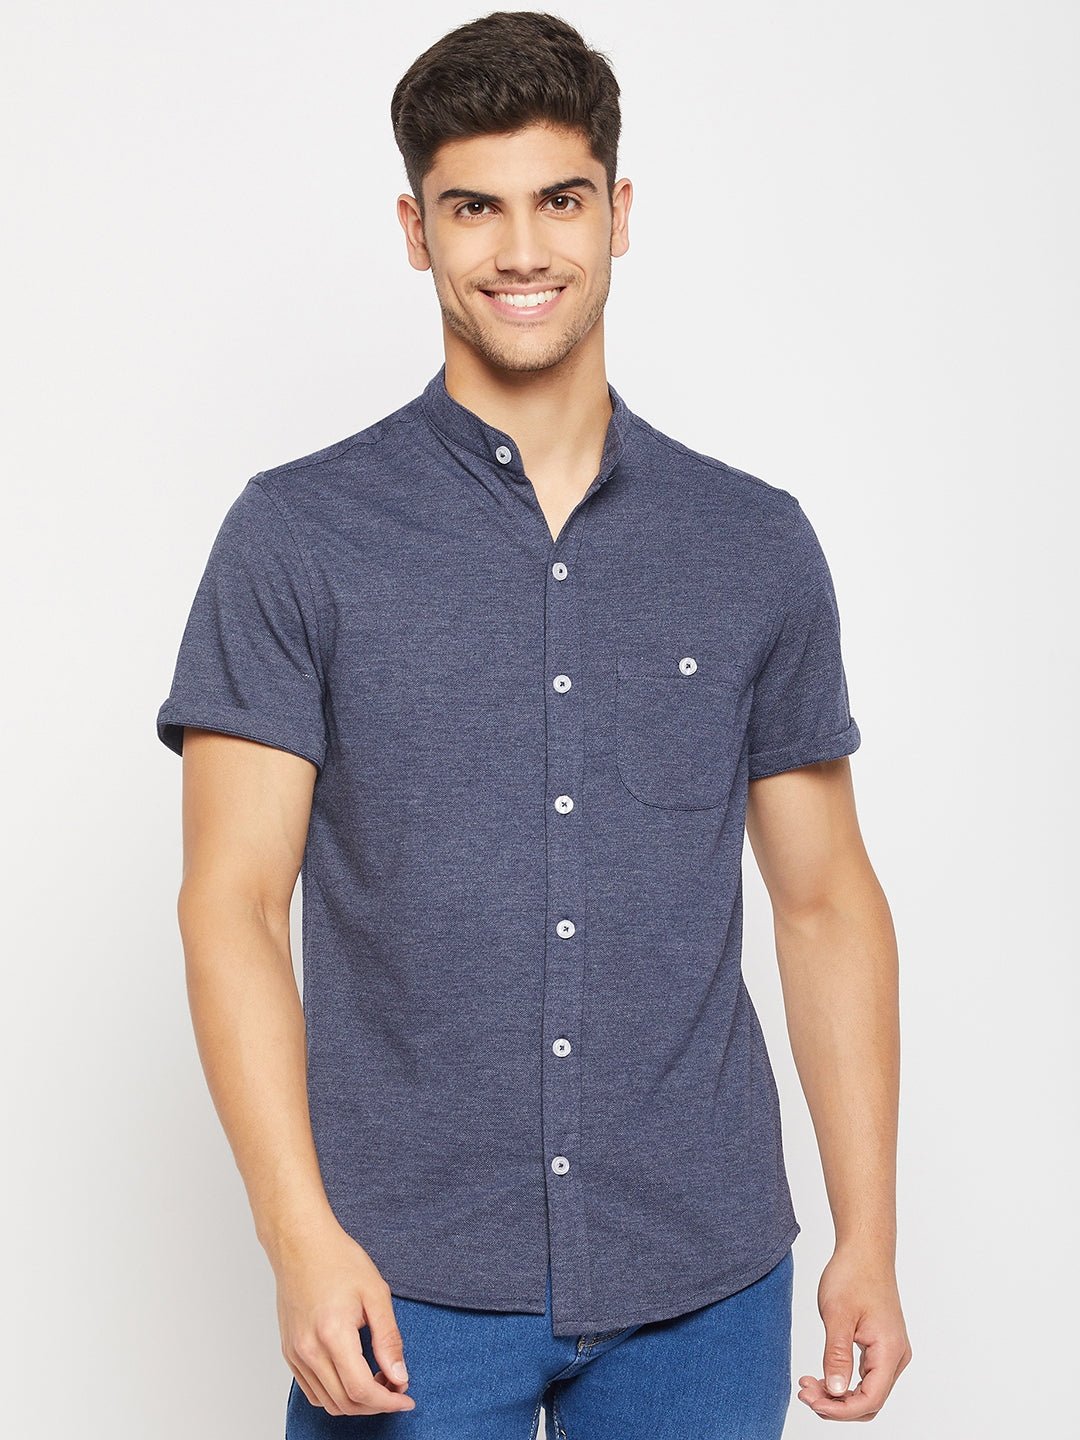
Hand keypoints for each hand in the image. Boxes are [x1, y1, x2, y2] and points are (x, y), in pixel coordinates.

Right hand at [271, 1217, 416, 1416]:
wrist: (301, 1244)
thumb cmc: (338, 1260)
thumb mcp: (375, 1293)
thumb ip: (388, 1339)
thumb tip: (399, 1376)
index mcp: (333, 1334)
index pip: (361, 1390)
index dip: (388, 1401)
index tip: (406, 1398)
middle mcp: (309, 1350)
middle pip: (345, 1403)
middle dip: (376, 1405)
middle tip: (396, 1386)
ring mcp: (295, 1353)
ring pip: (327, 1402)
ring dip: (356, 1403)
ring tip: (377, 1381)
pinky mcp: (289, 1352)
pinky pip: (312, 1391)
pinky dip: (335, 1395)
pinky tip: (353, 1377)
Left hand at [797, 1244, 911, 1420]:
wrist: (864, 1250)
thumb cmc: (852, 1275)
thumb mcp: (837, 1315)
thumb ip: (837, 1356)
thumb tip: (836, 1392)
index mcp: (890, 1351)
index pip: (870, 1399)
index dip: (840, 1409)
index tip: (812, 1401)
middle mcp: (896, 1356)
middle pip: (870, 1401)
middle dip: (836, 1405)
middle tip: (805, 1392)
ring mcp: (891, 1352)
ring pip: (867, 1391)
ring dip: (838, 1395)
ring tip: (808, 1385)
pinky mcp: (881, 1346)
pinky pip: (866, 1377)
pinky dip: (844, 1381)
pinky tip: (822, 1376)